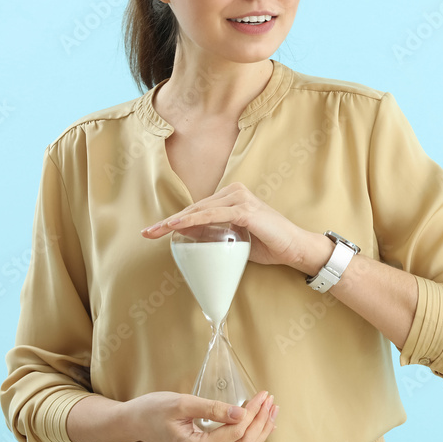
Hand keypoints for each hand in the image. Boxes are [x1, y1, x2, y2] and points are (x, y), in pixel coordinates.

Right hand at [129, 390, 277, 441]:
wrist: (135, 421)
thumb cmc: (154, 410)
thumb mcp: (182, 404)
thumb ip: (212, 408)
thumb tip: (241, 413)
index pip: (236, 432)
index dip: (253, 413)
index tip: (262, 394)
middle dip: (261, 422)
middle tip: (270, 400)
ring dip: (260, 430)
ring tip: (272, 409)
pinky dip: (251, 435)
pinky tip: (261, 424)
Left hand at [140, 181, 312, 268]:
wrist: (295, 248)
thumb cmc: (269, 244)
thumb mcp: (235, 240)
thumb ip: (214, 234)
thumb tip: (187, 235)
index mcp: (232, 198)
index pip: (197, 209)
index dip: (174, 220)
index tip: (154, 232)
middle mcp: (234, 193)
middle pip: (195, 208)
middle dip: (169, 222)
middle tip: (147, 233)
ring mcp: (240, 199)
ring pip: (200, 210)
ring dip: (176, 221)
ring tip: (156, 231)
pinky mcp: (245, 210)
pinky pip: (214, 215)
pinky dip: (194, 220)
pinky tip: (178, 226)